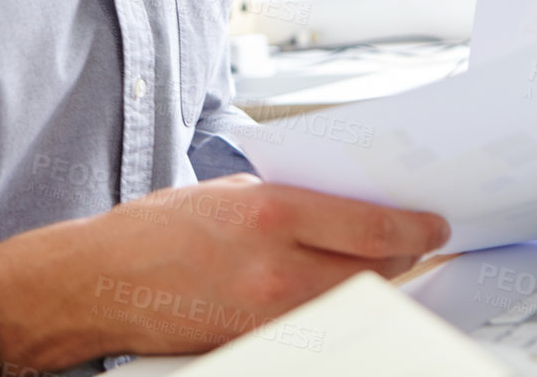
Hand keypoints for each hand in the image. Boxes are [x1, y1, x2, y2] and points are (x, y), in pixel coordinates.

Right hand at [0, 173, 448, 370]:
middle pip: (373, 267)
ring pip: (351, 299)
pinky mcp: (257, 344)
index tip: (435, 224)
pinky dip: (334, 306)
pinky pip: (317, 323)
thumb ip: (294, 200)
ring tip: (379, 265)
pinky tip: (333, 291)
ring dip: (371, 282)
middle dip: (400, 253)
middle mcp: (277, 267)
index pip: (372, 224)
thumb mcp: (230, 192)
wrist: (101, 280)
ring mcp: (269, 314)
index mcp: (272, 213)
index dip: (414, 226)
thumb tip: (351, 208)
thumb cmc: (159, 229)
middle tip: (416, 242)